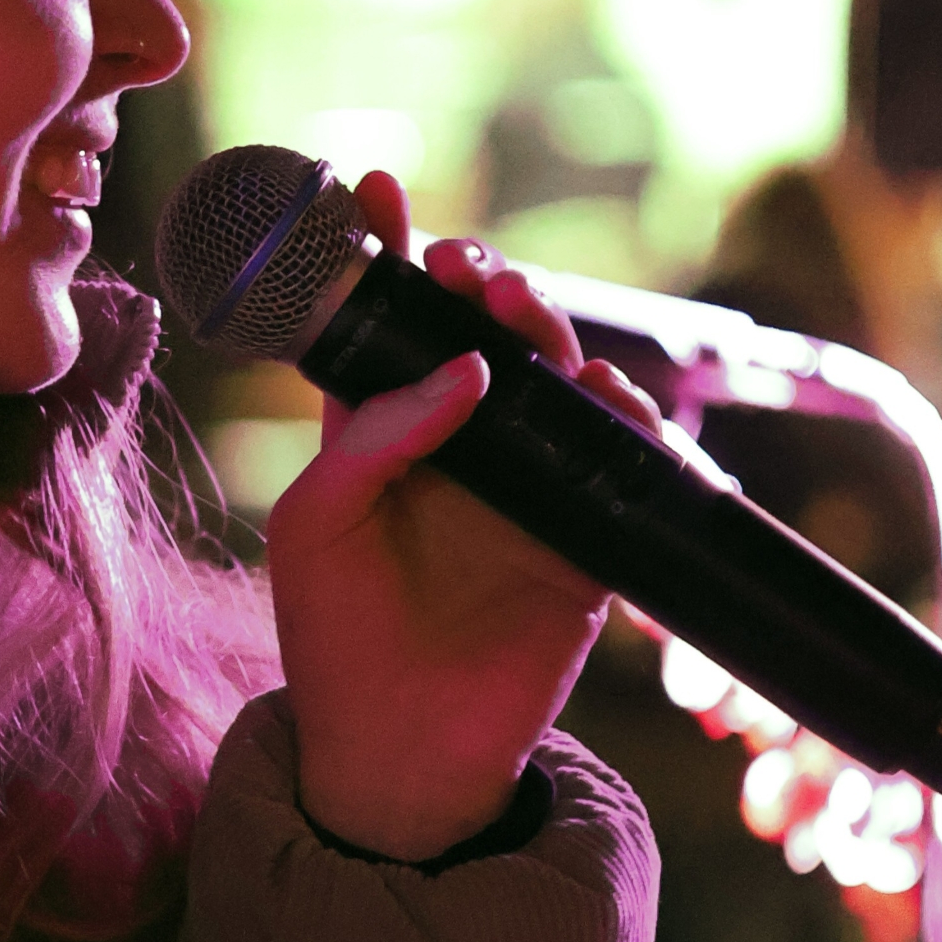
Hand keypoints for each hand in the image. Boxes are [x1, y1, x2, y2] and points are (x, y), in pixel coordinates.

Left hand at [263, 171, 662, 860]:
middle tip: (461, 262)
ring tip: (515, 305)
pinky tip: (601, 394)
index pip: (381, 326)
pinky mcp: (584, 537)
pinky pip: (622, 460)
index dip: (379, 254)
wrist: (396, 752)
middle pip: (479, 335)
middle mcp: (455, 450)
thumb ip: (374, 439)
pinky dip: (625, 418)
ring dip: (546, 329)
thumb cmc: (333, 638)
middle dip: (475, 281)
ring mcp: (525, 489)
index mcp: (375, 438)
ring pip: (554, 380)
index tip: (373, 189)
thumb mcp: (316, 527)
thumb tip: (470, 372)